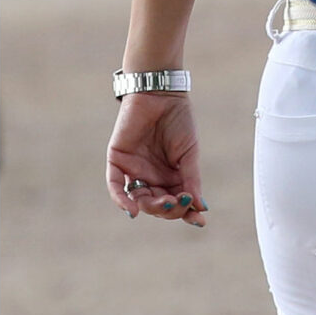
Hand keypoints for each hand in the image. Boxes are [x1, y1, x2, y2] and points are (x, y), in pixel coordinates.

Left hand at [107, 92, 204, 225]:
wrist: (161, 93)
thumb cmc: (179, 120)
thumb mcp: (189, 153)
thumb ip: (191, 179)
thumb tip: (200, 207)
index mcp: (170, 176)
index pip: (176, 202)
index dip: (186, 213)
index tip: (199, 221)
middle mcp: (151, 176)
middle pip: (157, 204)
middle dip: (169, 209)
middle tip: (179, 201)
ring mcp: (134, 169)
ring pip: (138, 199)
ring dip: (151, 206)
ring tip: (164, 202)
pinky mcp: (117, 160)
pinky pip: (116, 185)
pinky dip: (122, 200)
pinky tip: (133, 211)